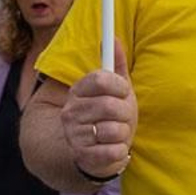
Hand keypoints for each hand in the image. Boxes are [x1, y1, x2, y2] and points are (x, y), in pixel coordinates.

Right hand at [61, 40, 136, 179]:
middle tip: (121, 117)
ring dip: (123, 133)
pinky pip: (114, 151)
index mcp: (78, 91)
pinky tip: (112, 148)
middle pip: (111, 106)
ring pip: (115, 130)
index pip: (101, 78)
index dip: (120, 86)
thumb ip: (116, 64)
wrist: (98, 151)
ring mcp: (74, 135)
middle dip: (125, 113)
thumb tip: (113, 38)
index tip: (123, 92)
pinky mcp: (82, 156)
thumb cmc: (110, 116)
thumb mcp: (116, 90)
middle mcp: (71, 112)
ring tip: (115, 134)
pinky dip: (119, 151)